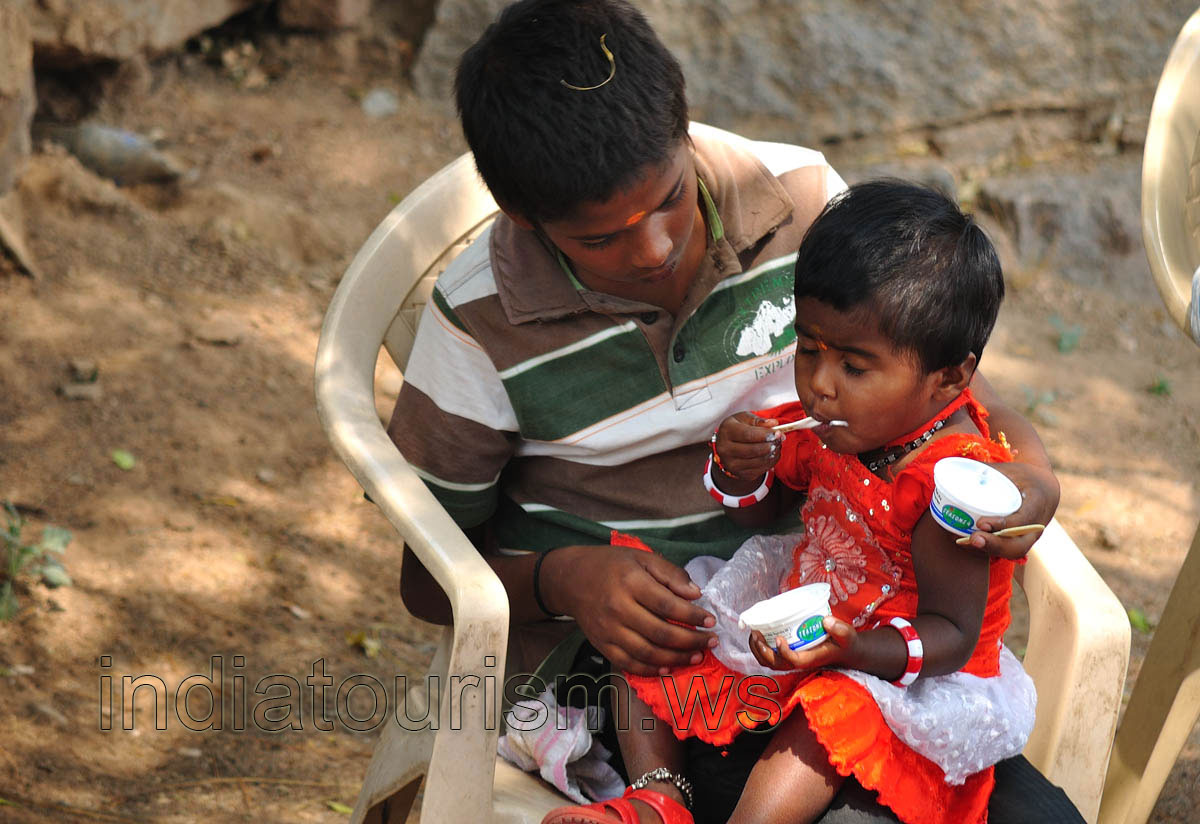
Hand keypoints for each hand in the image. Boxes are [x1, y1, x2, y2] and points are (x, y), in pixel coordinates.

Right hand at [540, 545, 715, 676]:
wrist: (570, 579)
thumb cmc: (611, 565)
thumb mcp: (641, 557)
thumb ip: (670, 573)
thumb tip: (695, 594)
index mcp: (630, 582)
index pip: (667, 604)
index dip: (692, 616)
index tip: (710, 620)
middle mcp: (618, 608)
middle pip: (660, 633)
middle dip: (691, 641)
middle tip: (710, 642)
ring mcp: (608, 630)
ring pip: (647, 653)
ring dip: (676, 659)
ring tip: (696, 657)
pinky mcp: (602, 645)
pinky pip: (629, 664)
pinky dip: (651, 669)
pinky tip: (669, 667)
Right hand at [712, 412, 781, 490]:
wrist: (726, 446)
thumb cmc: (737, 429)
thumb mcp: (744, 419)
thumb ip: (759, 421)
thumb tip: (774, 424)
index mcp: (726, 432)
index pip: (748, 435)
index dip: (765, 434)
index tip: (778, 433)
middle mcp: (725, 450)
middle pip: (753, 450)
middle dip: (771, 444)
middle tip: (780, 439)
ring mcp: (731, 464)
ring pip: (759, 461)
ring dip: (773, 453)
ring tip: (777, 445)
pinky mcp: (740, 474)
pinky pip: (761, 470)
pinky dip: (771, 462)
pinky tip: (772, 454)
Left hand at [748, 616, 855, 672]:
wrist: (844, 651)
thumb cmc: (844, 643)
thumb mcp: (847, 635)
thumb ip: (840, 629)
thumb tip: (826, 620)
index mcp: (811, 659)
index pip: (794, 661)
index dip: (784, 653)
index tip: (778, 639)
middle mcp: (799, 661)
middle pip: (775, 664)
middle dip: (762, 651)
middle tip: (757, 633)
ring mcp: (792, 659)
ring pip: (769, 662)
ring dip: (757, 650)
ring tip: (754, 633)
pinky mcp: (788, 654)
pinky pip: (769, 656)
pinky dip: (760, 648)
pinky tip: (758, 634)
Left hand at [959, 462, 1060, 559]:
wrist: (1045, 488)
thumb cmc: (1024, 476)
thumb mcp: (1010, 469)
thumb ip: (987, 470)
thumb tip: (956, 467)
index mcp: (1036, 503)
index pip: (1021, 520)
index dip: (1002, 525)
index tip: (981, 523)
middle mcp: (1036, 525)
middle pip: (1018, 545)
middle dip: (994, 545)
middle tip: (973, 538)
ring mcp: (1030, 537)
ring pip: (1012, 552)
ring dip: (987, 550)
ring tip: (963, 541)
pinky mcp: (1021, 542)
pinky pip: (1007, 551)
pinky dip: (987, 550)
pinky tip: (965, 543)